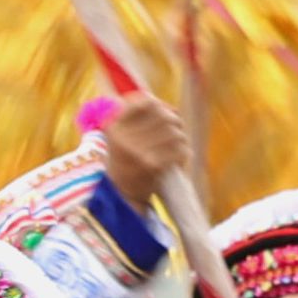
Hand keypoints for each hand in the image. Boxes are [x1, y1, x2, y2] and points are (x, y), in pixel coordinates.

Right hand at [96, 89, 185, 205]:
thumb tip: (171, 108)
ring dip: (181, 138)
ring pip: (175, 133)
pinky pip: (179, 149)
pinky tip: (179, 157)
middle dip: (175, 121)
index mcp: (114, 126)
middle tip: (176, 130)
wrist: (121, 195)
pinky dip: (183, 152)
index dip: (158, 104)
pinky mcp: (152, 165)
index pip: (144, 102)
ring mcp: (137, 152)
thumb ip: (140, 118)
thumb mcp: (120, 136)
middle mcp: (123, 137)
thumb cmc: (125, 161)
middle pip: (163, 116)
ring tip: (177, 145)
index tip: (163, 111)